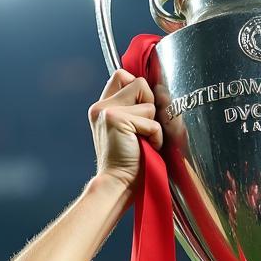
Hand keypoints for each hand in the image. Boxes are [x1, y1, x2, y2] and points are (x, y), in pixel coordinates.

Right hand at [88, 70, 162, 188]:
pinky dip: (155, 137)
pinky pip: (152, 122)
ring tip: (144, 141)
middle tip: (144, 128)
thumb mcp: (129, 131)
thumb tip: (159, 92)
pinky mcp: (117, 120)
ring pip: (148, 102)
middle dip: (149, 104)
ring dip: (153, 124)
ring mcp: (107, 112)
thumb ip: (133, 109)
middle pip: (138, 83)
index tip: (144, 111)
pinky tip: (147, 148)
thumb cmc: (129, 163)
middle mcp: (101, 107)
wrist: (118, 184)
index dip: (139, 89)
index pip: (121, 76)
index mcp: (102, 108)